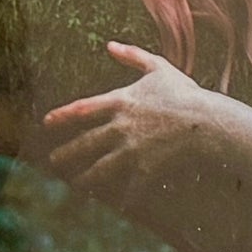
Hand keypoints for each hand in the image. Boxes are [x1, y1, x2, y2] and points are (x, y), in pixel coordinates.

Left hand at [40, 42, 220, 201]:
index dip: (62, 116)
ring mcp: (132, 150)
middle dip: (66, 153)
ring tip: (77, 185)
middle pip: (85, 143)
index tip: (46, 123)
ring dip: (86, 178)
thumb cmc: (185, 93)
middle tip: (53, 161)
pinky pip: (132, 187)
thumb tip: (110, 44)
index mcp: (121, 101)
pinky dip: (126, 198)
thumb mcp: (158, 67)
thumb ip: (133, 55)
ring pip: (101, 168)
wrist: (206, 121)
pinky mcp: (146, 168)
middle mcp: (120, 127)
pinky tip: (120, 207)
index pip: (82, 109)